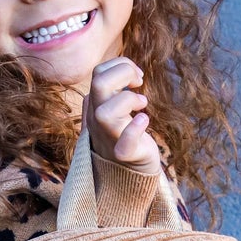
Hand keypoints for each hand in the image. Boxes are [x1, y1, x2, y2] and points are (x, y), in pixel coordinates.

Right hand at [81, 57, 161, 176]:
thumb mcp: (113, 109)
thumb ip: (113, 91)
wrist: (128, 174)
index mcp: (96, 105)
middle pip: (99, 83)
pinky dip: (135, 129)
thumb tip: (121, 69)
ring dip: (129, 100)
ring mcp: (108, 137)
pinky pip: (125, 142)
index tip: (136, 77)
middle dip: (124, 73)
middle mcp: (97, 119)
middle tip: (139, 83)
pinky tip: (143, 121)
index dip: (120, 66)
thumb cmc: (124, 137)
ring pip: (105, 113)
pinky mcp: (124, 154)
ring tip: (142, 105)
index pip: (98, 73)